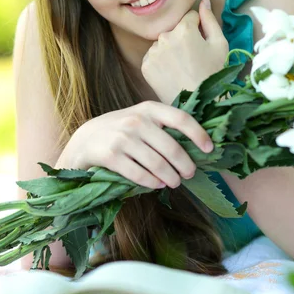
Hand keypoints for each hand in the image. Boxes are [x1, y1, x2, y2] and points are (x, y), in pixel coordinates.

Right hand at [64, 101, 213, 189]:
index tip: (209, 149)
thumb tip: (195, 146)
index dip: (198, 134)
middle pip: (172, 147)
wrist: (84, 139)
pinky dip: (152, 182)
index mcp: (149, 109)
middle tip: (190, 174)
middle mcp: (136, 120)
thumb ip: (163, 127)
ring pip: (157, 164)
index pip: (181, 118)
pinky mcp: (110, 156)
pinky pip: (139, 174)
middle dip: (185, 165)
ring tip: (174, 183)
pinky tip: (157, 185)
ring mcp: (122, 138)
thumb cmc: (121, 131)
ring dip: (171, 177)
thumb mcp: (141, 120)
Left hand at [141, 0, 228, 104]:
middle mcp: (165, 36)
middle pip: (175, 30)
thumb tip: (204, 1)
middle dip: (183, 39)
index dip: (198, 30)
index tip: (201, 46)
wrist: (198, 103)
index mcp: (184, 29)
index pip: (190, 17)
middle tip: (192, 60)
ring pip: (163, 43)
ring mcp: (153, 52)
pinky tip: (172, 73)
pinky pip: (154, 56)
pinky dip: (161, 62)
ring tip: (182, 68)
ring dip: (170, 50)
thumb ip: (210, 19)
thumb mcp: (220, 45)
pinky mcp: (146, 66)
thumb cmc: (213, 73)